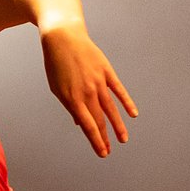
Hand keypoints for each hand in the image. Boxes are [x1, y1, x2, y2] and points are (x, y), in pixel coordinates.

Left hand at [40, 24, 135, 156]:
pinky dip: (127, 102)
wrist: (63, 38)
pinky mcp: (106, 71)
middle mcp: (87, 92)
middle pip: (100, 120)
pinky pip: (119, 90)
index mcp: (72, 99)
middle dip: (105, 138)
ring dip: (118, 126)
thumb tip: (81, 123)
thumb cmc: (57, 64)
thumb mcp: (57, 88)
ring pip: (111, 109)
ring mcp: (99, 82)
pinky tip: (133, 114)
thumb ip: (71, 106)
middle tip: (109, 151)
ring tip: (123, 139)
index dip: (96, 141)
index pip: (88, 126)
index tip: (102, 153)